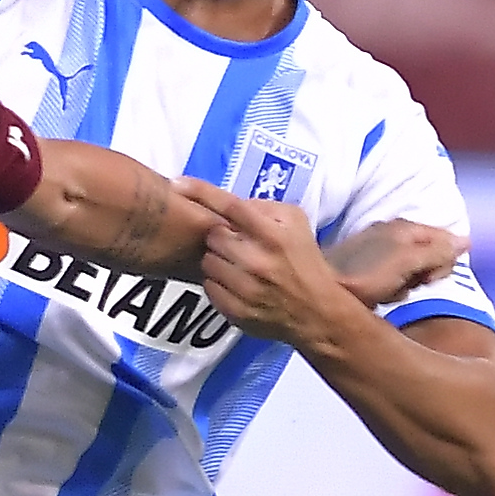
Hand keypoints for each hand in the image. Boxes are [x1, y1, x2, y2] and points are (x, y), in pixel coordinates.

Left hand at [193, 181, 351, 344]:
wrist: (316, 311)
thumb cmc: (304, 260)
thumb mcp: (296, 223)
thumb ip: (265, 207)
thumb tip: (232, 206)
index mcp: (273, 234)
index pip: (230, 206)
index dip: (201, 192)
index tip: (177, 184)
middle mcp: (257, 260)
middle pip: (212, 236)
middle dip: (220, 237)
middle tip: (236, 244)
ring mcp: (245, 288)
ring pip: (207, 262)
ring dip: (217, 261)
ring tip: (237, 266)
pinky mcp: (236, 310)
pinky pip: (208, 287)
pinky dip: (218, 284)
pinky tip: (236, 284)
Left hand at [322, 219, 463, 308]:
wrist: (318, 295)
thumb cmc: (364, 279)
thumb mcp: (408, 264)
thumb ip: (437, 252)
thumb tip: (465, 242)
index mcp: (403, 228)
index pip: (444, 237)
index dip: (447, 259)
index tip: (435, 278)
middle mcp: (389, 233)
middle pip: (429, 251)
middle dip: (429, 271)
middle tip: (415, 285)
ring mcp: (376, 250)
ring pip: (413, 266)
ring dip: (411, 282)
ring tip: (395, 293)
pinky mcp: (364, 268)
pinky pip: (394, 278)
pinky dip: (394, 288)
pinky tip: (383, 298)